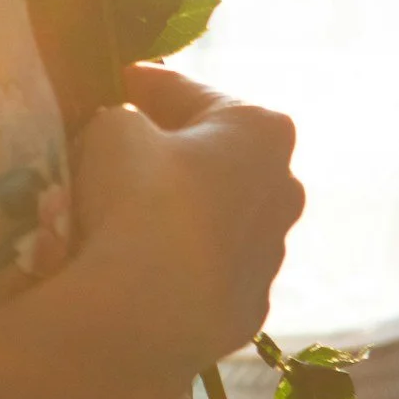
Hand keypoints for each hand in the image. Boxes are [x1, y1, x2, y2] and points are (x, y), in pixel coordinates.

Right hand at [69, 63, 303, 398]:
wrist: (144, 313)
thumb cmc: (136, 198)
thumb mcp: (113, 127)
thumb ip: (127, 118)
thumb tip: (129, 134)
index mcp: (263, 130)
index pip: (190, 92)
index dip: (145, 86)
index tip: (115, 85)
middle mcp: (285, 189)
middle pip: (216, 157)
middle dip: (174, 152)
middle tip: (119, 154)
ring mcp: (273, 255)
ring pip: (217, 217)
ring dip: (181, 211)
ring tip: (126, 218)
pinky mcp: (250, 310)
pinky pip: (208, 271)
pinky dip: (180, 264)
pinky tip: (143, 268)